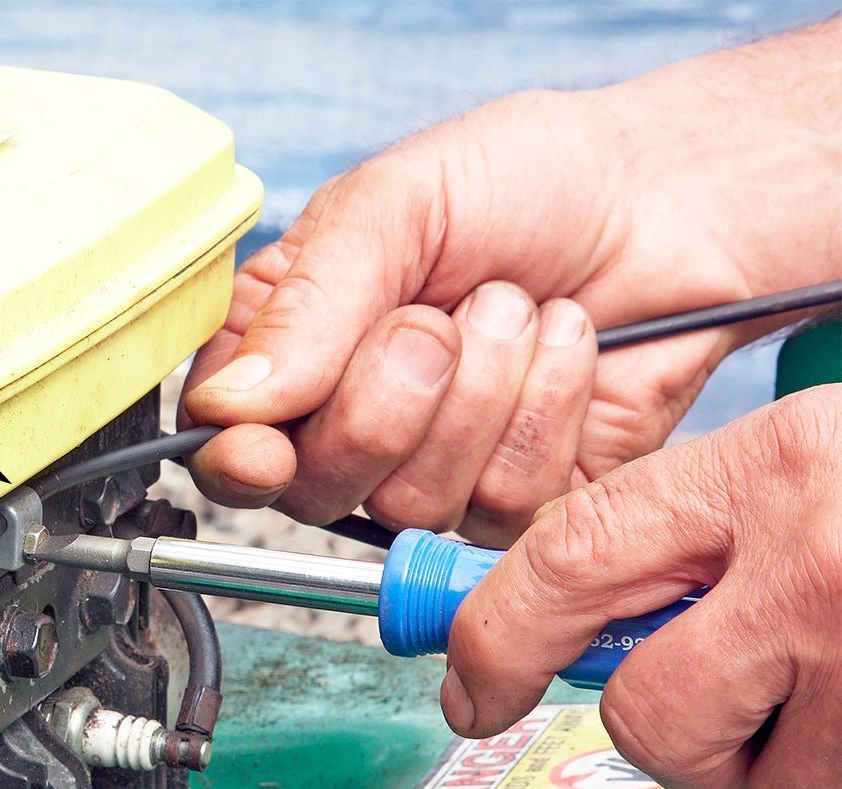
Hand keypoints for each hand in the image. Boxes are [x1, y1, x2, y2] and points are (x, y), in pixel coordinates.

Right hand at [183, 20, 841, 546]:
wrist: (665, 201)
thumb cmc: (522, 182)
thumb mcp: (393, 205)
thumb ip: (307, 304)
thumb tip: (230, 406)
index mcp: (289, 350)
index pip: (221, 442)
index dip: (238, 459)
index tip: (264, 446)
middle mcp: (347, 424)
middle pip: (313, 486)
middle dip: (390, 397)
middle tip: (438, 317)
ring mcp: (430, 473)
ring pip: (412, 502)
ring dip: (483, 393)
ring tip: (515, 312)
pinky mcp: (515, 505)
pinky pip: (501, 508)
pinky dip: (546, 415)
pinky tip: (563, 352)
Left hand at [442, 387, 841, 788]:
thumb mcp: (810, 463)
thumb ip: (697, 536)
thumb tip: (574, 629)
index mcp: (768, 468)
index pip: (564, 561)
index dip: (491, 639)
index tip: (472, 689)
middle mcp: (819, 559)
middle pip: (649, 717)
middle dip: (676, 738)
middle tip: (734, 708)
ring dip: (792, 774)